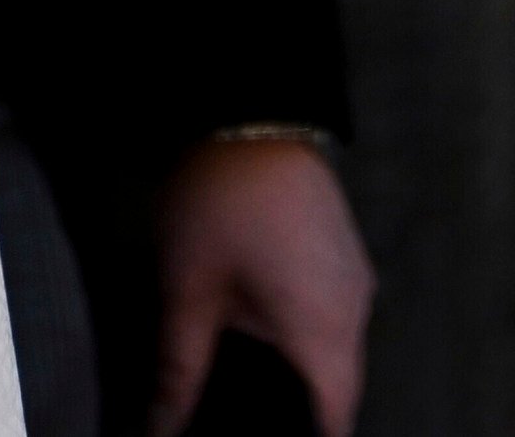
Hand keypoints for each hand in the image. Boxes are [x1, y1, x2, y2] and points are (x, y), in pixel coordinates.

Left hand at [153, 135, 372, 436]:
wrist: (252, 108)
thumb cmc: (222, 201)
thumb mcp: (189, 293)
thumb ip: (180, 372)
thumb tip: (159, 428)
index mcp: (325, 333)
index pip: (335, 422)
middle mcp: (355, 311)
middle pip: (340, 390)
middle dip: (303, 413)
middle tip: (253, 419)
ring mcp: (355, 277)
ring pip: (340, 351)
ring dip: (308, 372)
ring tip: (257, 386)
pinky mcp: (344, 252)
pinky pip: (338, 314)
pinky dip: (311, 336)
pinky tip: (268, 332)